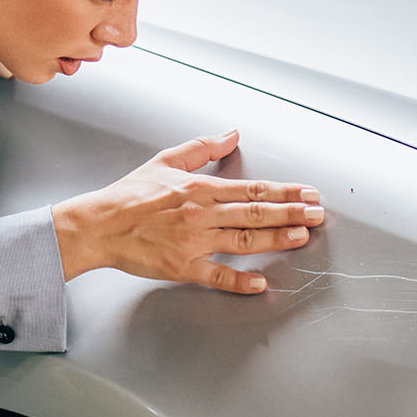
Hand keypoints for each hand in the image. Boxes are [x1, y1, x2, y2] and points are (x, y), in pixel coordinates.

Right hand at [51, 129, 321, 293]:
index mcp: (199, 188)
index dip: (284, 192)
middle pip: (256, 214)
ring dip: (276, 240)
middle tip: (318, 214)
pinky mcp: (182, 267)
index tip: (308, 193)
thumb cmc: (129, 194)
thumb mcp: (165, 160)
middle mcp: (201, 214)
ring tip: (302, 237)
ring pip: (244, 242)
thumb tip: (231, 134)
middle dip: (292, 213)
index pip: (252, 189)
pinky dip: (240, 281)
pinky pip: (217, 276)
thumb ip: (202, 148)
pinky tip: (261, 283)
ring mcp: (193, 242)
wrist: (99, 224)